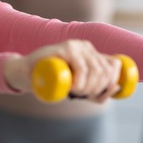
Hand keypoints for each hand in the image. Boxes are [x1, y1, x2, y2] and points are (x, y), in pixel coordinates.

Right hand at [4, 40, 121, 102]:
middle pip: (104, 70)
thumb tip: (117, 88)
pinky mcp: (63, 48)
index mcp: (92, 52)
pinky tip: (73, 88)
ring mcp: (74, 46)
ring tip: (75, 93)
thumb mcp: (78, 86)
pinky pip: (81, 67)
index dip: (111, 84)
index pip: (114, 65)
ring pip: (94, 70)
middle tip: (81, 96)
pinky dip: (81, 81)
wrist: (25, 73)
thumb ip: (97, 89)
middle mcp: (85, 46)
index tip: (97, 96)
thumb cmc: (51, 81)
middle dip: (97, 89)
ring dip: (88, 87)